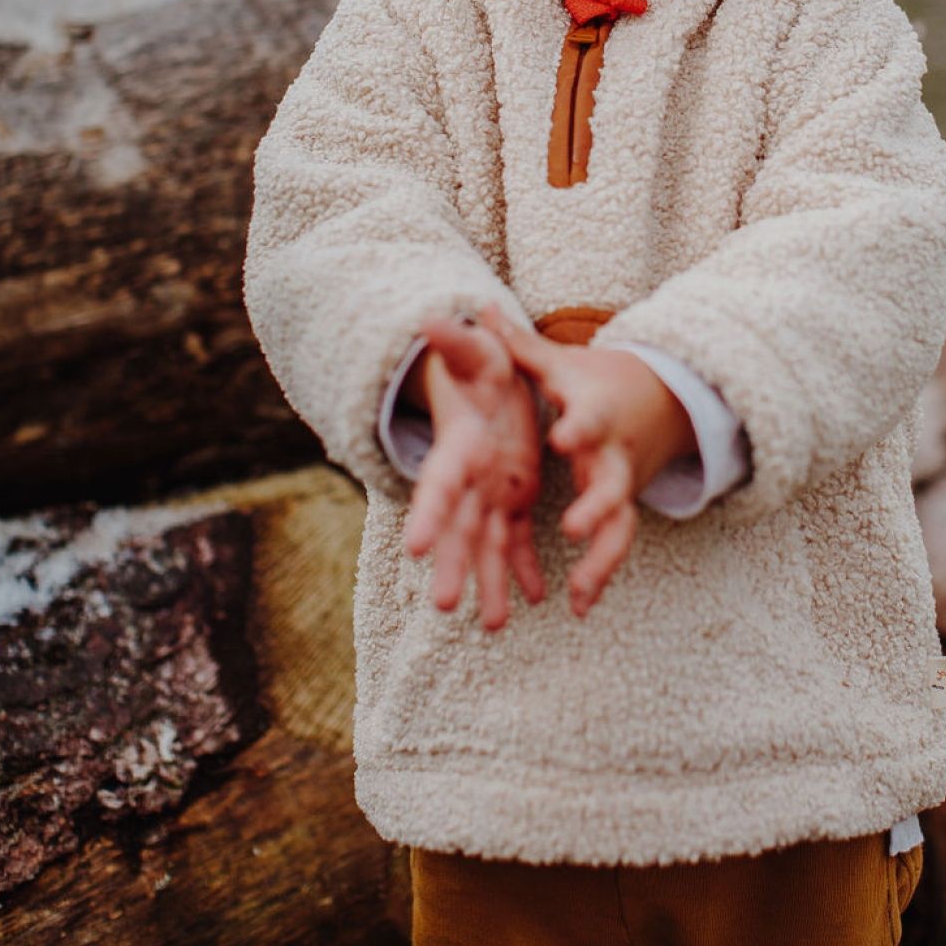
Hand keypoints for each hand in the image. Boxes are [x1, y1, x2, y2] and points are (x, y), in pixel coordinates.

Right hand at [401, 317, 546, 629]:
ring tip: (491, 626)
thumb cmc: (477, 362)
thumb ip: (457, 341)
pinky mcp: (512, 497)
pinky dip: (521, 568)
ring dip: (488, 583)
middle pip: (458, 527)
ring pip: (488, 544)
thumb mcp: (474, 350)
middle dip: (453, 565)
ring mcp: (490, 492)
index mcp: (460, 446)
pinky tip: (531, 599)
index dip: (427, 514)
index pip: (439, 483)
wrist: (484, 379)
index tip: (415, 549)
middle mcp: (470, 478)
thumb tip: (430, 319)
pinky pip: (516, 539)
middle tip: (446, 606)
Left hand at [473, 306, 697, 617]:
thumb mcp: (559, 362)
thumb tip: (478, 307)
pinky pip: (614, 545)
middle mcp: (612, 454)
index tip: (564, 438)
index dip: (578, 428)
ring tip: (579, 595)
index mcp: (593, 413)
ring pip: (620, 527)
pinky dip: (598, 576)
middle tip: (575, 528)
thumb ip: (517, 344)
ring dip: (601, 561)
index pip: (587, 419)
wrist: (661, 396)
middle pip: (611, 484)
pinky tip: (578, 606)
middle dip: (596, 506)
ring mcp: (620, 485)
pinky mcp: (620, 507)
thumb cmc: (595, 379)